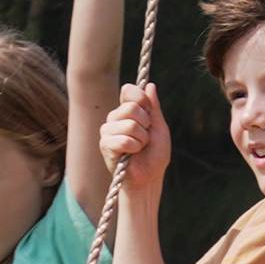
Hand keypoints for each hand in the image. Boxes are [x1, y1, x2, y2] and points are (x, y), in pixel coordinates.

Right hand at [101, 84, 168, 198]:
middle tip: (146, 136)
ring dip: (141, 139)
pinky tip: (132, 154)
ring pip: (129, 124)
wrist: (150, 177)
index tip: (149, 112)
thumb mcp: (159, 127)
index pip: (127, 90)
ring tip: (140, 147)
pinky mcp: (105, 145)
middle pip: (131, 107)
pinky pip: (123, 140)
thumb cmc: (155, 154)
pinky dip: (134, 147)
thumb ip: (154, 107)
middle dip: (145, 123)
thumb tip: (150, 85)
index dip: (141, 98)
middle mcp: (115, 118)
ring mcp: (108, 131)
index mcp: (127, 111)